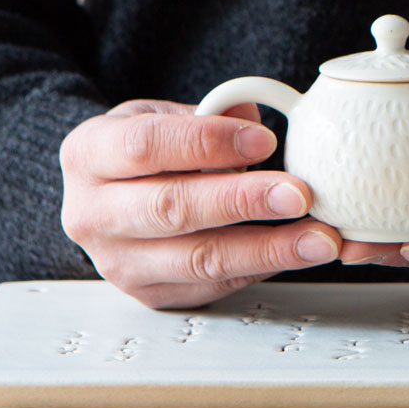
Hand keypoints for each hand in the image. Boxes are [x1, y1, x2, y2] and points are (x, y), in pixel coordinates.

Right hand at [60, 99, 341, 308]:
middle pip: (172, 209)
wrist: (114, 197)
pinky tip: (300, 253)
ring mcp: (118, 263)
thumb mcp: (165, 114)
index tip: (265, 140)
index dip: (207, 143)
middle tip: (300, 193)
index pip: (146, 147)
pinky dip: (265, 269)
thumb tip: (254, 115)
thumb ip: (210, 112)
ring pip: (199, 260)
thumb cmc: (146, 150)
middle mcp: (92, 214)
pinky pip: (215, 285)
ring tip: (320, 236)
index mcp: (88, 153)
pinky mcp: (151, 296)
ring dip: (269, 249)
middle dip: (244, 202)